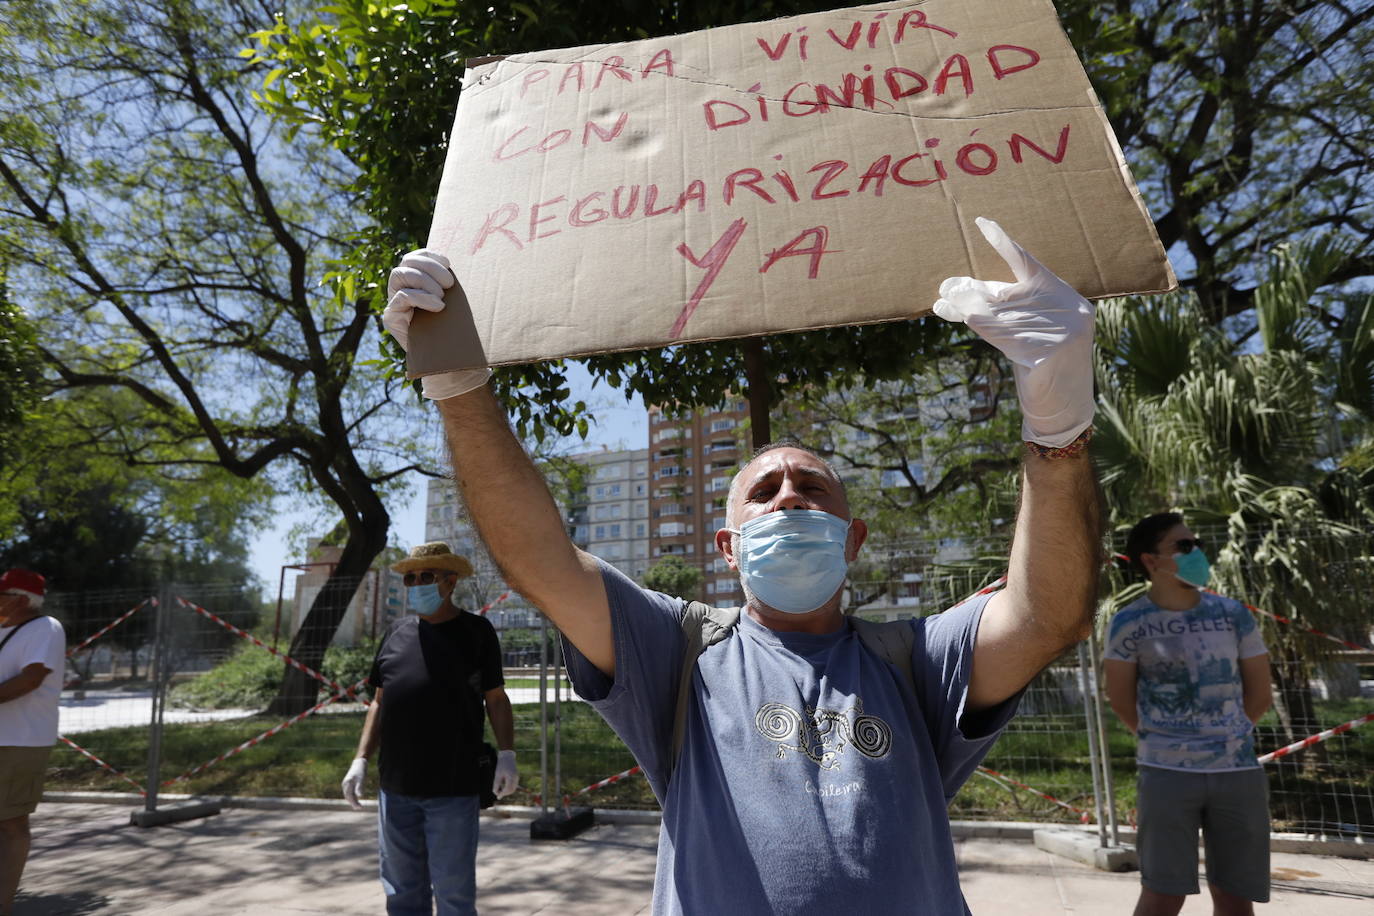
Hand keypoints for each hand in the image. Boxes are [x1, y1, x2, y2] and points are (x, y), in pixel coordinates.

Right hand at [341, 757, 367, 809]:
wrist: (359, 763)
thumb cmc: (361, 771)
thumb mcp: (361, 779)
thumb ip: (359, 787)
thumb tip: (359, 796)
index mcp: (347, 784)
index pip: (349, 796)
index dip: (354, 803)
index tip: (360, 807)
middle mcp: (345, 784)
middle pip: (348, 796)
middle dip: (353, 803)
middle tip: (359, 808)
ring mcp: (346, 784)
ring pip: (348, 795)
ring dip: (352, 800)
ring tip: (358, 805)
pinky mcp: (348, 783)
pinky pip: (349, 792)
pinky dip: (353, 796)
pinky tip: (357, 799)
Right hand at [383, 248, 491, 399]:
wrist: (447, 360)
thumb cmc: (454, 327)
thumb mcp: (454, 300)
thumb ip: (450, 283)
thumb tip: (471, 262)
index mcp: (414, 280)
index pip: (415, 256)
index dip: (429, 255)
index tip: (448, 263)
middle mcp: (399, 288)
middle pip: (406, 262)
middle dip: (429, 267)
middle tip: (449, 283)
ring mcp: (393, 301)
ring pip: (399, 275)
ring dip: (424, 281)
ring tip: (442, 297)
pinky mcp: (390, 317)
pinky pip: (401, 297)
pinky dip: (421, 297)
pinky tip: (438, 307)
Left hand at [493, 750, 518, 797]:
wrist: (507, 756)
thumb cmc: (501, 765)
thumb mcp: (497, 774)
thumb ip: (496, 784)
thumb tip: (495, 793)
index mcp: (511, 777)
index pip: (508, 789)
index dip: (502, 794)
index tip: (497, 796)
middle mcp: (516, 778)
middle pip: (511, 790)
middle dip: (505, 793)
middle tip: (498, 795)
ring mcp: (517, 777)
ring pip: (513, 788)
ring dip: (507, 791)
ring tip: (499, 791)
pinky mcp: (516, 777)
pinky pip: (513, 785)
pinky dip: (508, 788)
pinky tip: (503, 787)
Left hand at [932, 218, 1094, 447]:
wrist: (1061, 406)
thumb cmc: (1035, 362)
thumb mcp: (1016, 328)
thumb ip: (993, 308)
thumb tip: (950, 291)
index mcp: (1065, 295)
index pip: (1029, 264)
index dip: (1004, 244)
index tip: (981, 223)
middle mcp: (1070, 308)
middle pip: (1007, 294)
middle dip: (973, 294)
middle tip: (944, 290)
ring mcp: (1066, 330)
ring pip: (1003, 315)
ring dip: (971, 312)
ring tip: (946, 306)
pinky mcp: (1053, 352)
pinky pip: (1007, 336)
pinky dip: (985, 329)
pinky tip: (967, 321)